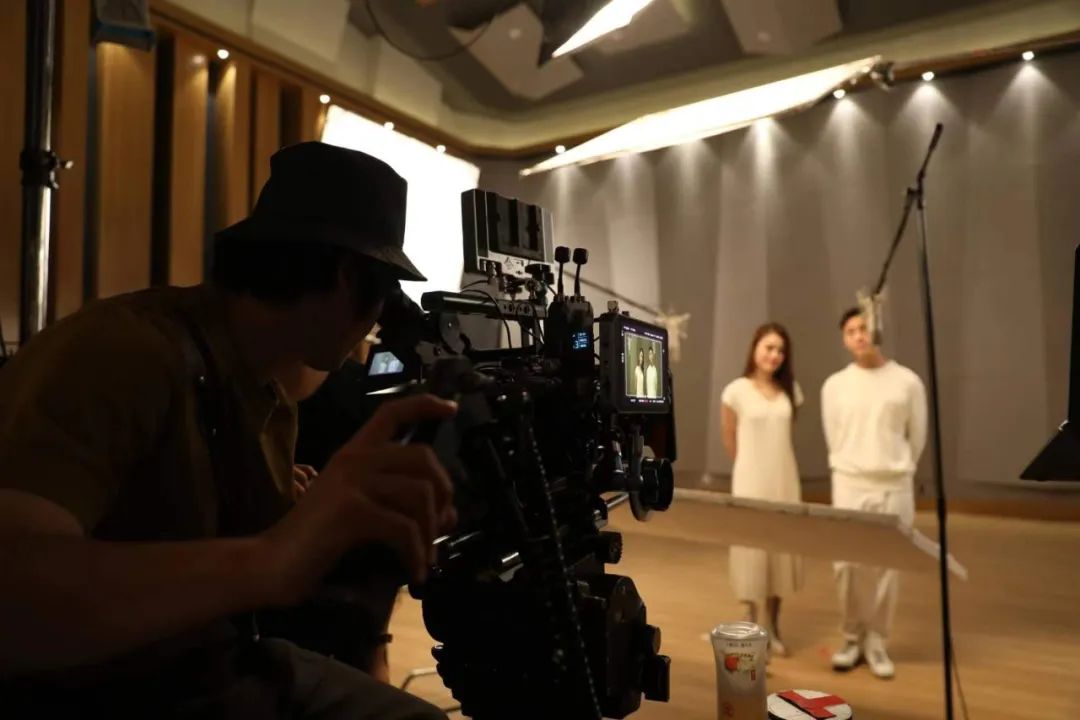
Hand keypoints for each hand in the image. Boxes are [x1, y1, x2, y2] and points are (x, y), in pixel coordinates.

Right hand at [262, 394, 457, 605]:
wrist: (271, 565)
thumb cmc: (315, 542)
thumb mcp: (362, 513)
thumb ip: (402, 505)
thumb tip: (450, 514)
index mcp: (353, 453)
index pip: (391, 412)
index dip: (424, 404)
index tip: (451, 408)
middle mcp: (354, 459)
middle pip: (422, 456)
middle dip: (443, 491)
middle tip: (440, 525)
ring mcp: (352, 482)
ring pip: (419, 493)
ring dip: (431, 531)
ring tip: (425, 557)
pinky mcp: (352, 511)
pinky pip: (405, 528)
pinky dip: (417, 554)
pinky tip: (415, 572)